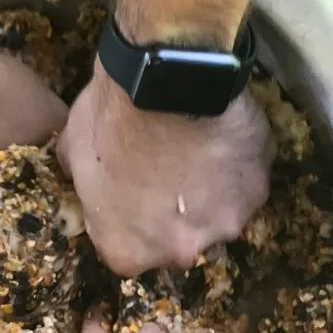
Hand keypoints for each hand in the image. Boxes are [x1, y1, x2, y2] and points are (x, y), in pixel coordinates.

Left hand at [59, 67, 271, 274]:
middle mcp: (181, 252)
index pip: (127, 250)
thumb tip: (82, 180)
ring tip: (198, 148)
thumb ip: (82, 182)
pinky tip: (222, 135)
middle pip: (179, 241)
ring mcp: (226, 223)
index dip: (129, 219)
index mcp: (128, 252)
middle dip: (174, 214)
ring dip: (210, 190)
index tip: (131, 191)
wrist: (166, 80)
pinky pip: (247, 181)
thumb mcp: (73, 152)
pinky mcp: (259, 189)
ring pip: (218, 213)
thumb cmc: (110, 120)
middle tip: (167, 169)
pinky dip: (238, 165)